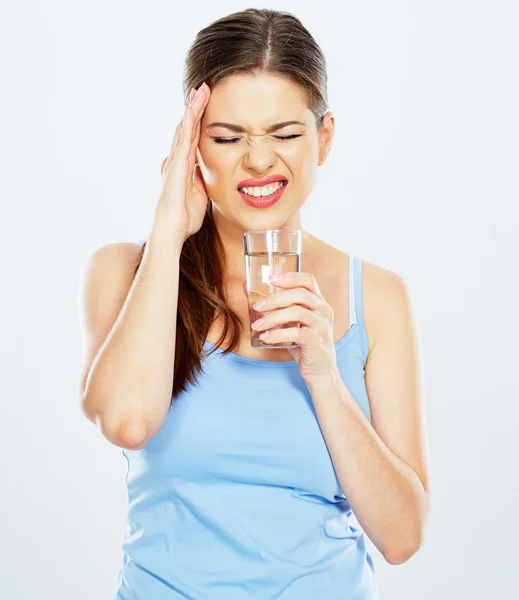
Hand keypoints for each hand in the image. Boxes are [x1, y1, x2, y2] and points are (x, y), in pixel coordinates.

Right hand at [155, 82, 211, 242]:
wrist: (172, 231)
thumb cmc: (183, 218)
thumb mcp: (199, 195)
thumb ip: (201, 181)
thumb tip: (205, 172)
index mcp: (184, 167)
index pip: (194, 138)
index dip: (200, 120)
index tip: (207, 103)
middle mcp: (177, 161)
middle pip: (188, 128)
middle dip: (196, 107)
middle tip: (204, 87)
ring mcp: (175, 163)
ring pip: (185, 130)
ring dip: (193, 110)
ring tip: (200, 90)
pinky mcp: (175, 169)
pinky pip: (183, 143)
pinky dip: (187, 125)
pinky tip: (190, 110)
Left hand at [248, 271, 339, 383]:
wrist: (320, 370)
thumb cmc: (303, 343)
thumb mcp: (290, 322)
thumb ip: (275, 308)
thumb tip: (247, 287)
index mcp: (318, 302)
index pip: (308, 280)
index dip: (290, 277)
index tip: (271, 279)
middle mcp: (324, 310)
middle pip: (301, 294)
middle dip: (275, 298)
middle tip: (257, 307)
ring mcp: (322, 326)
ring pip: (297, 312)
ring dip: (273, 317)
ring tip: (257, 325)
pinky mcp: (317, 342)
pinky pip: (296, 333)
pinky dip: (277, 334)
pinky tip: (265, 337)